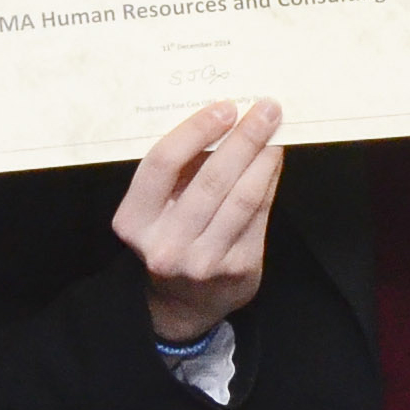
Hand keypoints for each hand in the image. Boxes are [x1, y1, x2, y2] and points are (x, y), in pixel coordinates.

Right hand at [113, 99, 286, 343]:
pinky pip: (259, 214)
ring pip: (242, 198)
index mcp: (134, 221)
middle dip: (243, 139)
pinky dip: (269, 181)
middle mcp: (166, 245)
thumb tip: (223, 117)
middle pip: (211, 179)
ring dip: (263, 157)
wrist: (182, 302)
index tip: (225, 107)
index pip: (162, 164)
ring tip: (276, 130)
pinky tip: (274, 159)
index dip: (196, 130)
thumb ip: (179, 168)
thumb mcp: (155, 206)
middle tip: (265, 109)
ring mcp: (204, 262)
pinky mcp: (238, 269)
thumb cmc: (168, 235)